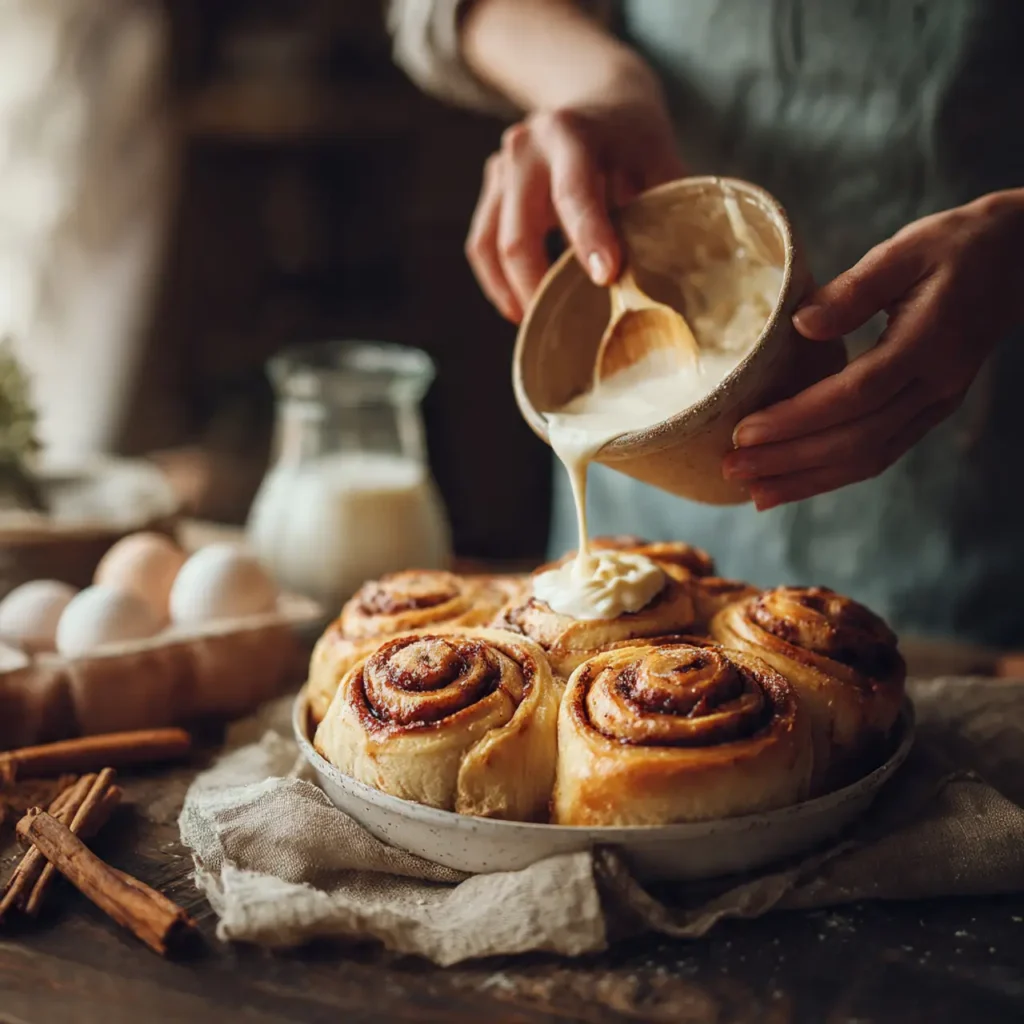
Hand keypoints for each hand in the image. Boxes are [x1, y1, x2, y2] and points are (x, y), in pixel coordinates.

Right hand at [466, 67, 684, 321]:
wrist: (595, 97)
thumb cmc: (632, 138)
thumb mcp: (659, 158)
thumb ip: (667, 207)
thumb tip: (690, 268)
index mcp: (571, 132)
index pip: (573, 192)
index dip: (589, 237)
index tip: (606, 277)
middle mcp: (526, 148)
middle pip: (519, 232)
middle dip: (541, 283)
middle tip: (567, 319)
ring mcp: (501, 169)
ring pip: (492, 245)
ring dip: (515, 291)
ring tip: (540, 321)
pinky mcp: (492, 191)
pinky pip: (482, 246)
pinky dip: (498, 283)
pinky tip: (521, 308)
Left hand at [722, 189, 1023, 508]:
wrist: (1019, 260)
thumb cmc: (954, 246)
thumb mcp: (907, 249)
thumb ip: (856, 288)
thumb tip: (802, 323)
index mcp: (928, 344)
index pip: (854, 394)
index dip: (797, 418)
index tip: (744, 432)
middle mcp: (935, 385)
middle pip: (856, 440)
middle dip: (789, 461)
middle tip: (730, 470)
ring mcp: (935, 404)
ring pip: (867, 459)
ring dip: (807, 480)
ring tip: (753, 493)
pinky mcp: (928, 411)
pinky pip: (877, 454)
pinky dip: (832, 475)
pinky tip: (792, 484)